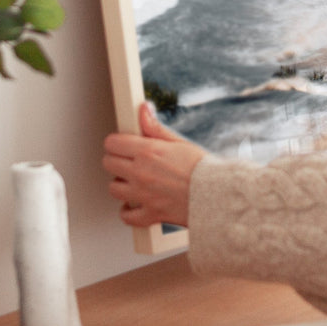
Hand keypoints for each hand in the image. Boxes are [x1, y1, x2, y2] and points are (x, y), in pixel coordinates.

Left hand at [102, 101, 206, 228]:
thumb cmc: (203, 169)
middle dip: (116, 160)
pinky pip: (126, 216)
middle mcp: (141, 173)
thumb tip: (143, 110)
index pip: (113, 143)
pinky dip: (128, 211)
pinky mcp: (149, 214)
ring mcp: (143, 195)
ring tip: (133, 181)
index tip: (122, 144)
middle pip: (108, 164)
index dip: (116, 142)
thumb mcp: (178, 142)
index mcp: (148, 152)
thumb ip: (155, 128)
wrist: (217, 195)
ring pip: (113, 189)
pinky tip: (135, 204)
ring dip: (121, 185)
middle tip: (128, 161)